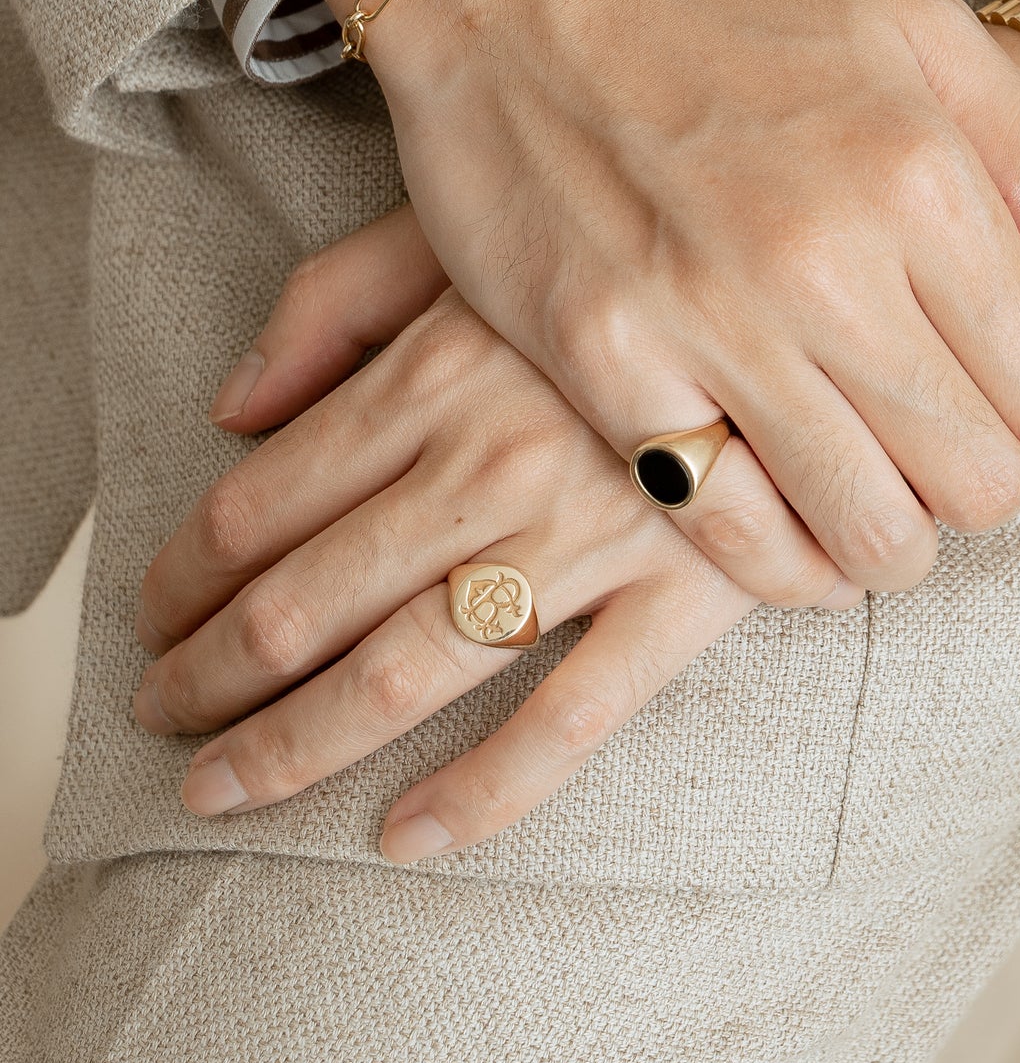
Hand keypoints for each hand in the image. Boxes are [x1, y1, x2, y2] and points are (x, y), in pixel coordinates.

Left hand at [135, 210, 863, 857]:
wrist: (828, 269)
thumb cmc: (635, 242)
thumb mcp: (469, 226)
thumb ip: (335, 300)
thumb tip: (232, 405)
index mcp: (433, 369)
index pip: (260, 501)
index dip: (181, 575)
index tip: (148, 616)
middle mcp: (490, 463)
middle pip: (305, 601)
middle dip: (207, 676)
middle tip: (158, 717)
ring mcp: (589, 539)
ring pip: (403, 670)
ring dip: (292, 744)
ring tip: (223, 788)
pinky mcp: (685, 598)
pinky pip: (568, 721)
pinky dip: (478, 791)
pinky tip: (403, 837)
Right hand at [315, 0, 1019, 603]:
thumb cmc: (725, 10)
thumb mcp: (919, 30)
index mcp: (919, 168)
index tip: (987, 385)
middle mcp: (826, 257)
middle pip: (978, 482)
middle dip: (971, 484)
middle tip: (928, 445)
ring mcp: (711, 321)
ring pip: (872, 534)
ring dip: (887, 540)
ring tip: (867, 499)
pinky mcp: (609, 368)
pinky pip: (736, 537)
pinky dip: (782, 562)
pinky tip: (790, 526)